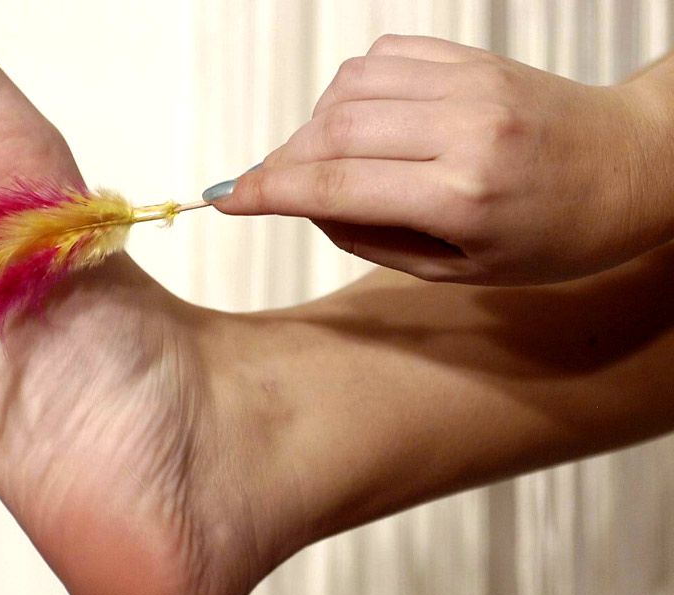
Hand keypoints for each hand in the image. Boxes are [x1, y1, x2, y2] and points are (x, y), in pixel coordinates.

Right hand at [213, 35, 673, 284]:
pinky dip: (350, 91)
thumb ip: (375, 239)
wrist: (634, 168)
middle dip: (282, 162)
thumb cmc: (557, 236)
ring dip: (314, 127)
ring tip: (324, 161)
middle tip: (268, 187)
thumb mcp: (462, 270)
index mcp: (464, 197)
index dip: (267, 191)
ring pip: (348, 89)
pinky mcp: (471, 57)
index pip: (335, 185)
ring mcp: (469, 84)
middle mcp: (463, 129)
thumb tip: (307, 206)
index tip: (226, 198)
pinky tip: (360, 122)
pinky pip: (381, 58)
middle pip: (330, 132)